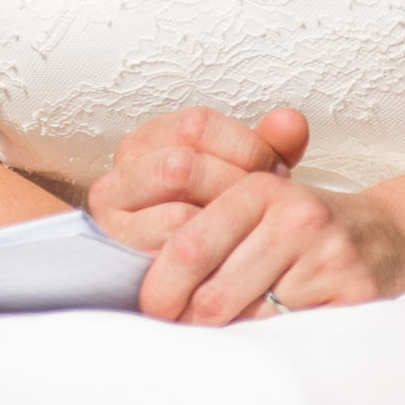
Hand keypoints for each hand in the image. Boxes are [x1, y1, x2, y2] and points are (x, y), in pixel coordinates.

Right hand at [85, 106, 302, 250]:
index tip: (275, 168)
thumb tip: (291, 121)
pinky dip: (210, 258)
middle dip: (234, 188)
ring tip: (251, 233)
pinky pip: (172, 257)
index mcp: (144, 144)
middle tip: (268, 206)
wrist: (186, 283)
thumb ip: (266, 146)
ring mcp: (113, 223)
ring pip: (177, 214)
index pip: (196, 125)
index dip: (244, 145)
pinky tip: (233, 260)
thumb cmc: (212, 220)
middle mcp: (118, 178)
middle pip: (182, 168)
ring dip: (224, 228)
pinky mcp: (123, 263)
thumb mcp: (241, 176)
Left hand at [95, 106, 404, 324]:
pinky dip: (273, 346)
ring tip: (223, 343)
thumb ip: (206, 226)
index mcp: (258, 188)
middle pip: (214, 292)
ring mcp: (326, 254)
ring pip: (250, 320)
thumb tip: (142, 275)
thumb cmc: (307, 232)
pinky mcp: (354, 292)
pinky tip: (269, 345)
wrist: (392, 238)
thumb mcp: (260, 208)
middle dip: (190, 324)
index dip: (161, 286)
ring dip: (230, 339)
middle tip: (180, 338)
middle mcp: (293, 215)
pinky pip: (293, 335)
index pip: (188, 245)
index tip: (151, 311)